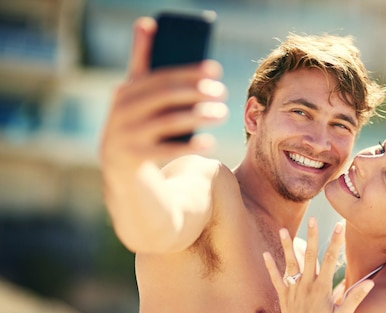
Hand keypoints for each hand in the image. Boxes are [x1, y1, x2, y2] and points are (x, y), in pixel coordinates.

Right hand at [100, 17, 227, 169]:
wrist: (120, 175)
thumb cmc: (137, 128)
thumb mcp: (136, 99)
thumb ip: (142, 64)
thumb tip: (147, 22)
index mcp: (125, 92)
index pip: (160, 75)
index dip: (189, 71)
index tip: (215, 69)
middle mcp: (120, 111)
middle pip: (164, 96)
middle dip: (196, 92)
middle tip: (223, 92)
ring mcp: (124, 136)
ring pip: (167, 122)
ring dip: (198, 115)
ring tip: (222, 113)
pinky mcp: (132, 159)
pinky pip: (165, 150)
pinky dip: (189, 145)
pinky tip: (210, 142)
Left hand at [263, 218, 374, 312]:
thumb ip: (355, 297)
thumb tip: (371, 283)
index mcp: (322, 289)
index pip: (330, 259)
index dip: (336, 241)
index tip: (339, 226)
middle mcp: (306, 286)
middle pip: (309, 256)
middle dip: (312, 236)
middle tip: (313, 219)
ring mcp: (293, 291)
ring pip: (290, 264)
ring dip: (287, 247)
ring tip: (283, 230)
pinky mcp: (284, 298)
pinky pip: (276, 280)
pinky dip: (271, 267)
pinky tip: (266, 254)